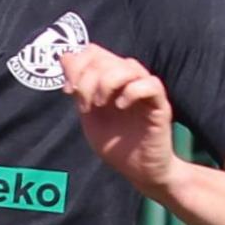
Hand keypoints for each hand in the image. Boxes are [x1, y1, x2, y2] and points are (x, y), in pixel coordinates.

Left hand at [60, 42, 177, 194]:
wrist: (140, 172)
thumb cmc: (117, 146)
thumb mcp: (88, 116)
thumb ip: (78, 89)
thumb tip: (65, 57)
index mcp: (110, 81)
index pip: (94, 52)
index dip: (77, 64)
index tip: (69, 90)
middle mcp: (128, 81)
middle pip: (107, 57)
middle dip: (88, 78)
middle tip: (86, 104)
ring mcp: (145, 91)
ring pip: (129, 65)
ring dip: (107, 82)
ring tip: (101, 104)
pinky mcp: (160, 106)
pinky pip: (150, 84)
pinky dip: (131, 91)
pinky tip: (121, 106)